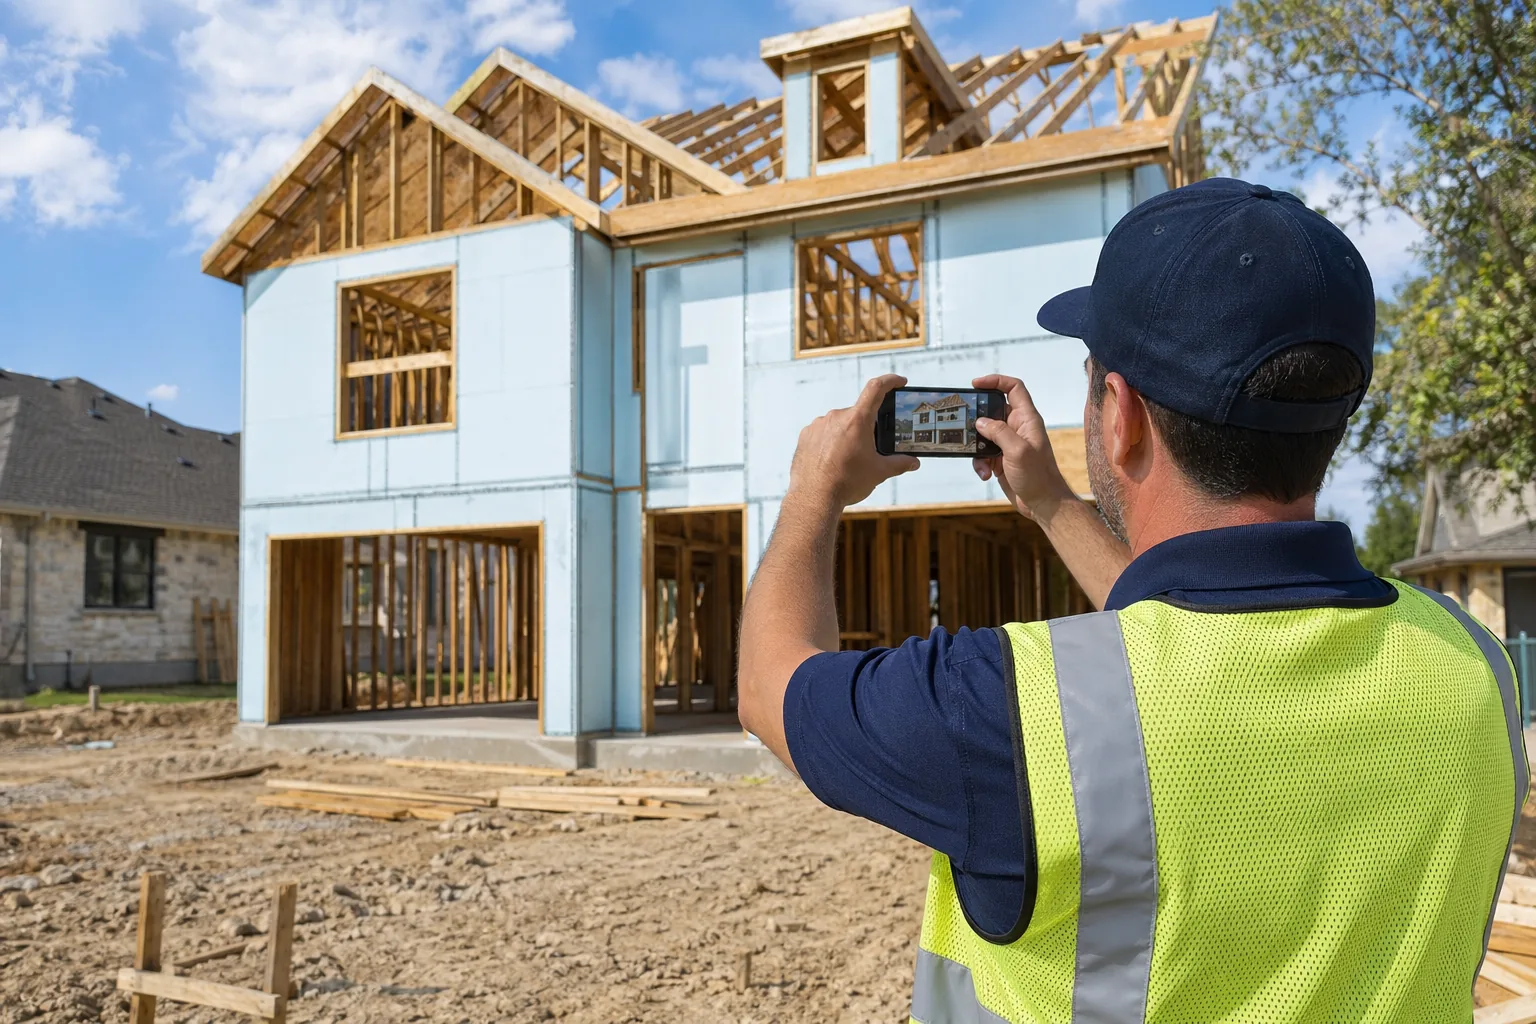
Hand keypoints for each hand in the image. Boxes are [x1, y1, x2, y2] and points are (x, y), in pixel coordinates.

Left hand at [788, 375, 919, 509]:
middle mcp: (836, 417)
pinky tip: (833, 460)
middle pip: (858, 413)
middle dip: (867, 427)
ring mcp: (818, 425)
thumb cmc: (847, 483)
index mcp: (857, 420)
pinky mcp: (806, 435)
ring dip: (847, 435)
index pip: (877, 389)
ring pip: (840, 424)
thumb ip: (899, 463)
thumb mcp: (879, 472)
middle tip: (870, 448)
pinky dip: (830, 441)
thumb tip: (914, 462)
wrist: (814, 498)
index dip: (890, 381)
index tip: (899, 382)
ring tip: (848, 459)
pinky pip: (823, 432)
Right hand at [971, 373, 1073, 518]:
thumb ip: (998, 432)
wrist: (1043, 503)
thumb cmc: (1038, 476)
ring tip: (981, 461)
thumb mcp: (1018, 450)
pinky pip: (983, 453)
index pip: (1014, 389)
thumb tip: (980, 422)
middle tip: (965, 424)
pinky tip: (985, 474)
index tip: (976, 384)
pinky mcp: (1001, 458)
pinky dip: (980, 463)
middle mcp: (1018, 428)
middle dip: (978, 419)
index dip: (996, 381)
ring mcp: (1008, 443)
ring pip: (984, 434)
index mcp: (1027, 419)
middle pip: (993, 411)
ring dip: (977, 447)